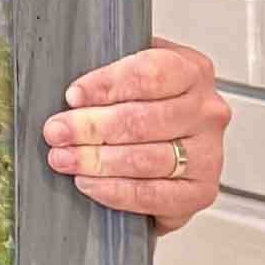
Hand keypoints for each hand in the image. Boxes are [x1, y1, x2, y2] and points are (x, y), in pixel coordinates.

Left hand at [41, 37, 229, 234]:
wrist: (171, 156)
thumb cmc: (148, 110)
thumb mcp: (133, 78)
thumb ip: (112, 76)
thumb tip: (72, 93)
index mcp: (191, 71)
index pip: (149, 74)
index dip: (105, 86)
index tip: (73, 96)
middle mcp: (205, 111)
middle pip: (141, 120)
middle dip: (90, 127)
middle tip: (57, 132)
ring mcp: (207, 153)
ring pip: (143, 158)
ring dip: (95, 160)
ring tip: (64, 158)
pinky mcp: (199, 191)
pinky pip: (151, 194)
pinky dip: (114, 190)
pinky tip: (89, 183)